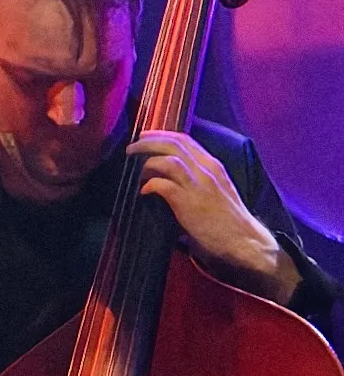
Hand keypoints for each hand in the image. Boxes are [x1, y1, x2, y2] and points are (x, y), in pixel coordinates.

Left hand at [140, 130, 288, 290]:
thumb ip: (196, 178)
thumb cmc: (226, 219)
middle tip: (131, 147)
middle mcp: (207, 171)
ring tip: (135, 170)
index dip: (161, 135)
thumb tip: (167, 174)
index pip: (186, 140)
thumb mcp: (215, 189)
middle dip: (148, 142)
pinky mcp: (190, 203)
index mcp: (213, 166)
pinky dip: (150, 185)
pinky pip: (163, 185)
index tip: (144, 136)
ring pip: (168, 161)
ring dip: (147, 162)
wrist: (244, 240)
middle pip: (174, 145)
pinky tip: (144, 191)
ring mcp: (199, 186)